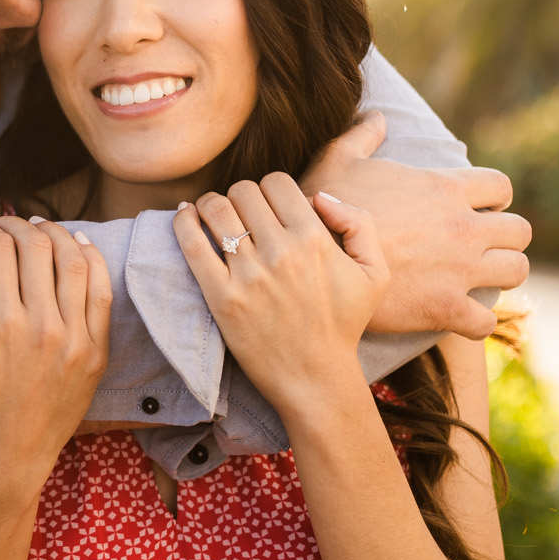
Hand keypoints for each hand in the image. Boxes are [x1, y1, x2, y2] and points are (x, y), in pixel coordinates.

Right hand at [0, 216, 111, 495]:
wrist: (9, 458)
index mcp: (1, 324)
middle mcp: (44, 325)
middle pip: (35, 246)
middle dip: (11, 225)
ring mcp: (76, 338)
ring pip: (72, 260)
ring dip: (53, 233)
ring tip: (35, 226)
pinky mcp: (96, 351)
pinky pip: (101, 292)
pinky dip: (92, 259)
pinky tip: (78, 244)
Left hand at [174, 175, 388, 412]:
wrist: (315, 377)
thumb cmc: (343, 324)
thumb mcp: (375, 273)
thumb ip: (359, 223)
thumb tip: (320, 196)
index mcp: (316, 239)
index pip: (277, 182)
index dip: (269, 188)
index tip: (266, 206)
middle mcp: (281, 252)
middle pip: (242, 190)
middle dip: (239, 195)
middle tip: (238, 213)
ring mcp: (249, 274)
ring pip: (215, 209)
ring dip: (209, 204)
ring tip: (210, 213)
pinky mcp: (221, 296)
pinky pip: (192, 243)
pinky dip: (183, 221)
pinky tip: (185, 216)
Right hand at [300, 112, 531, 338]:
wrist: (306, 259)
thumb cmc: (319, 206)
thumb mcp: (336, 159)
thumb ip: (361, 136)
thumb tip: (377, 116)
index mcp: (444, 189)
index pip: (500, 187)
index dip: (494, 199)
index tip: (478, 210)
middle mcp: (461, 228)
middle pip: (519, 231)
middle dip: (504, 240)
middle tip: (480, 248)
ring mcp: (458, 269)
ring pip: (515, 272)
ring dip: (500, 276)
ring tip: (477, 281)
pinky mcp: (444, 307)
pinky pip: (484, 321)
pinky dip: (477, 322)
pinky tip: (459, 318)